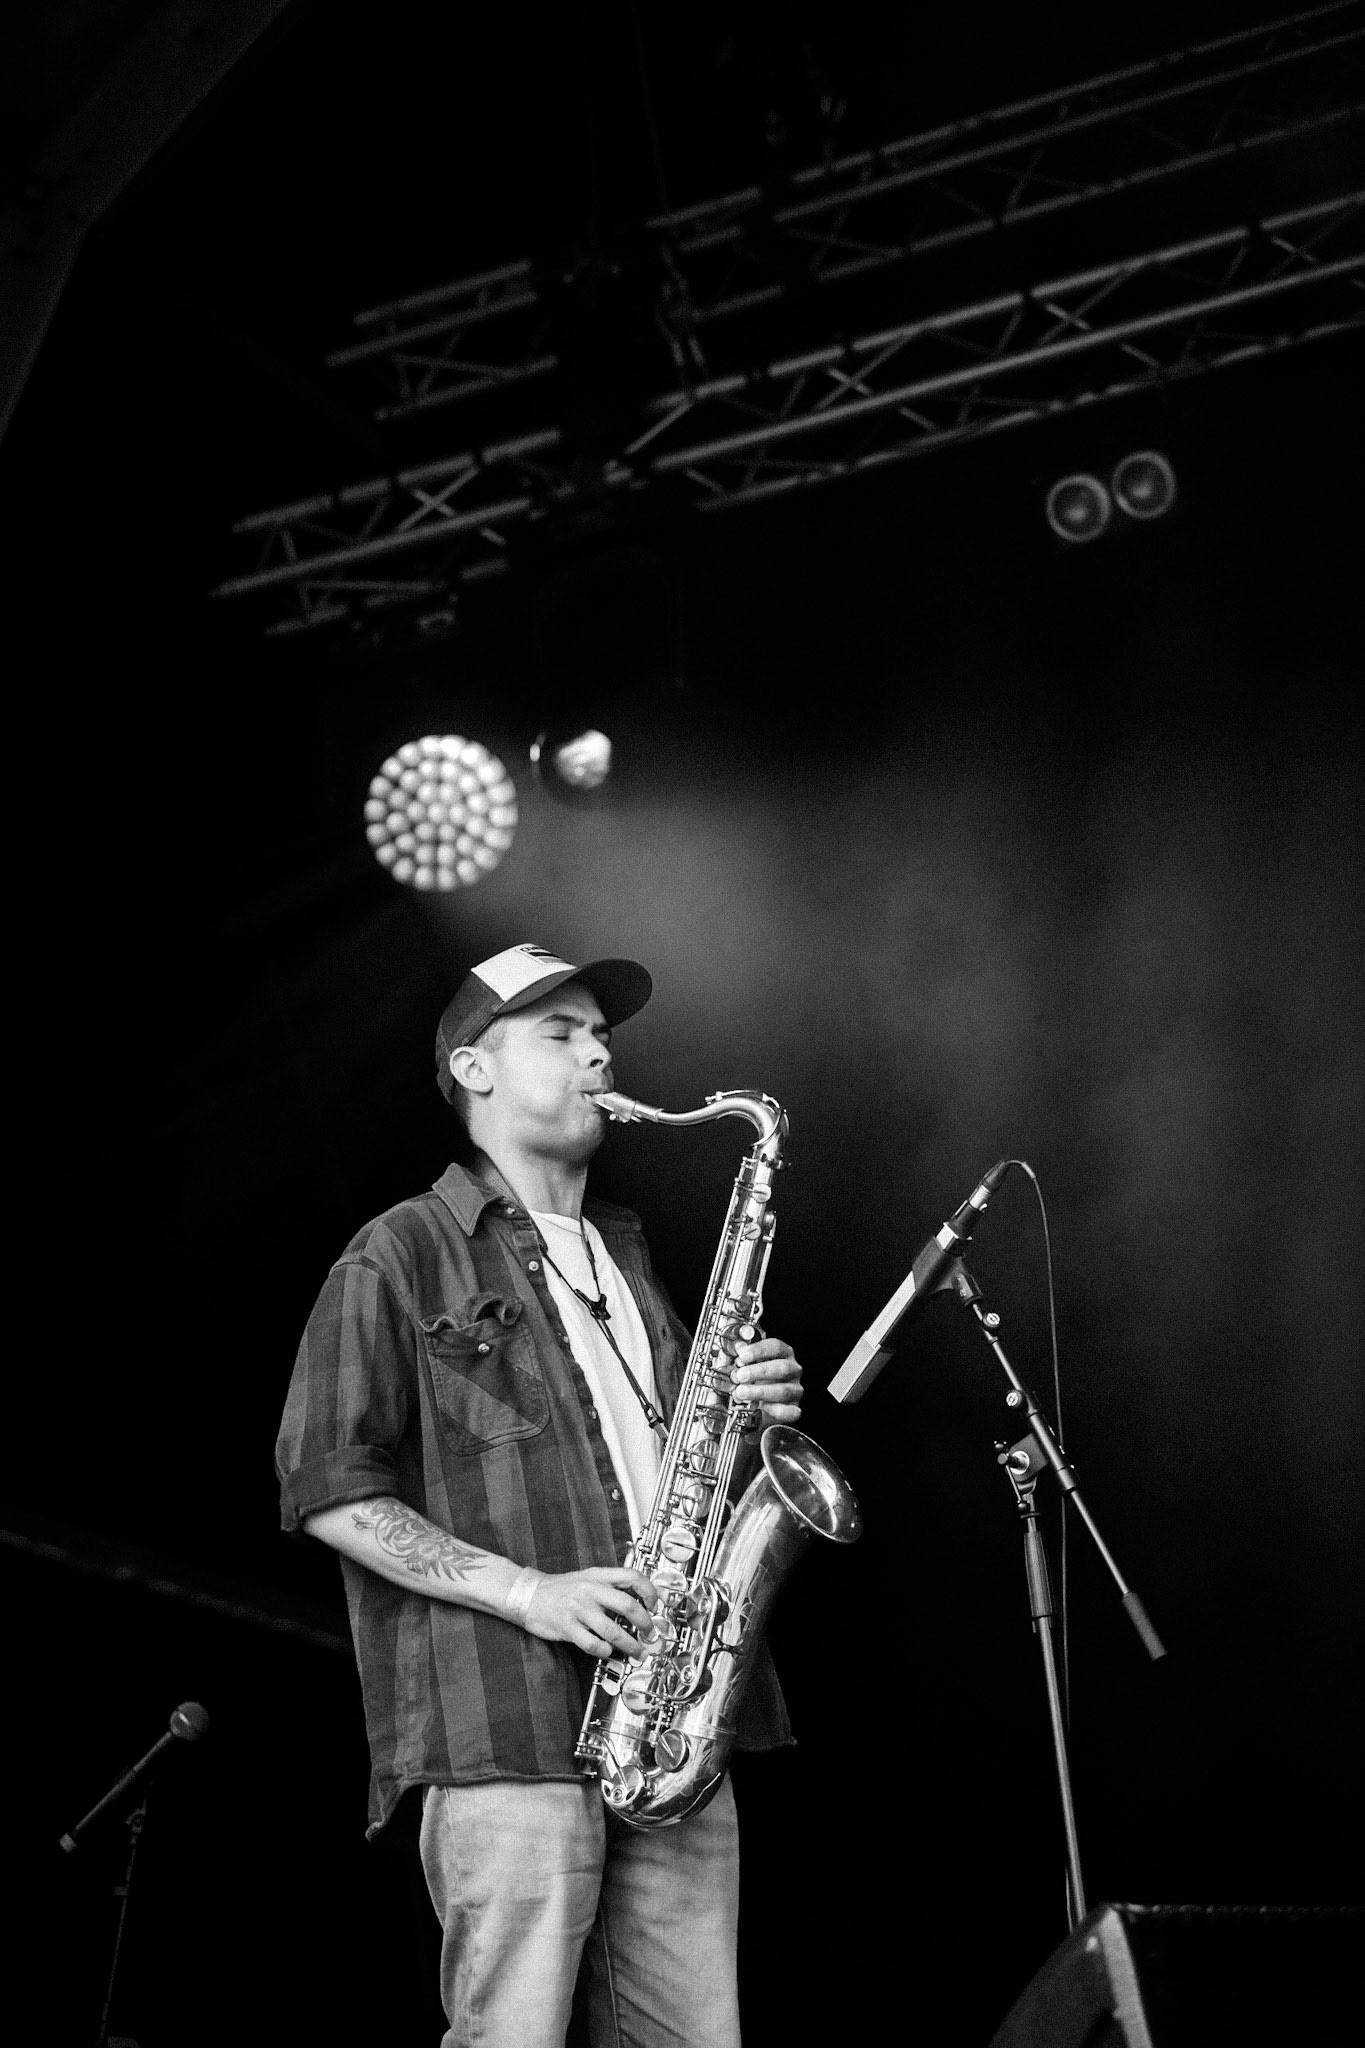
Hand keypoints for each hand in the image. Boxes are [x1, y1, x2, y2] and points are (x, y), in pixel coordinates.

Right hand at [522, 1565, 658, 1657]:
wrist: (528, 1595)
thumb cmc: (560, 1589)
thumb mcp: (586, 1578)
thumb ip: (609, 1586)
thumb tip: (638, 1601)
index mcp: (597, 1575)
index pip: (631, 1576)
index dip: (649, 1590)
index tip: (656, 1604)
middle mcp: (589, 1590)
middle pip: (628, 1605)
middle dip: (645, 1624)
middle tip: (650, 1634)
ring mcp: (578, 1608)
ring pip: (613, 1630)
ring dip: (630, 1645)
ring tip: (637, 1652)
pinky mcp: (567, 1627)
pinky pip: (592, 1643)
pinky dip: (604, 1651)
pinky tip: (607, 1651)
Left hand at [730, 1337, 802, 1425]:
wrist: (762, 1404)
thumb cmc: (757, 1378)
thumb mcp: (749, 1364)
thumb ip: (744, 1356)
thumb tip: (738, 1348)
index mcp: (784, 1354)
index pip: (776, 1347)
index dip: (759, 1350)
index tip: (742, 1355)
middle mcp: (793, 1370)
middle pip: (781, 1368)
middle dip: (758, 1372)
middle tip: (739, 1376)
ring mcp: (795, 1390)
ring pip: (783, 1390)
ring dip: (759, 1391)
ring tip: (741, 1392)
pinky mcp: (794, 1408)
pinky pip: (788, 1411)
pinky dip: (774, 1410)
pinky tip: (760, 1407)